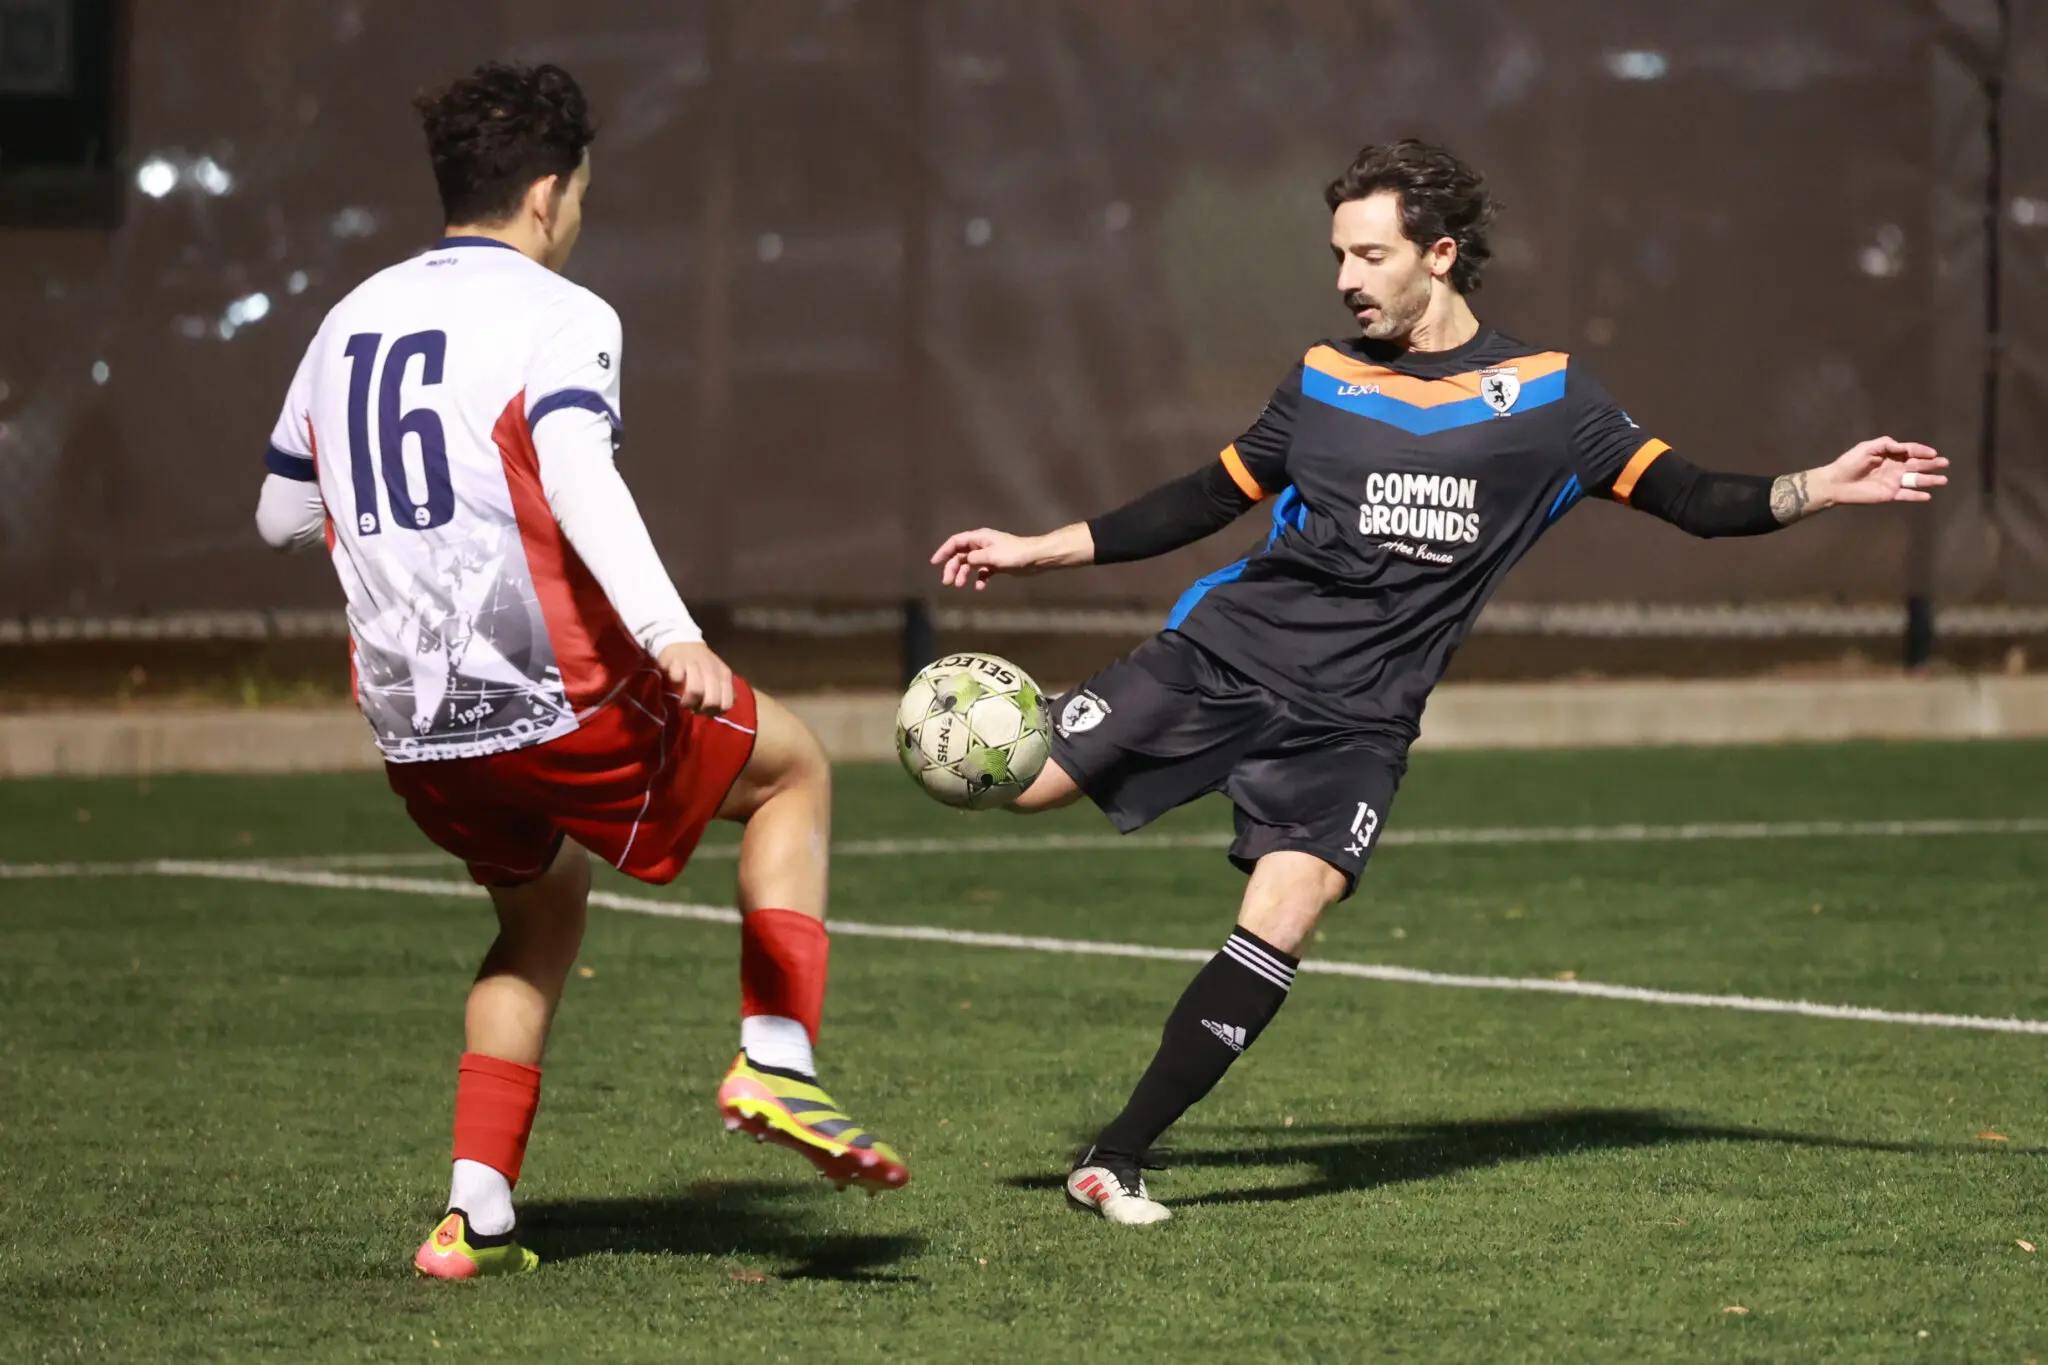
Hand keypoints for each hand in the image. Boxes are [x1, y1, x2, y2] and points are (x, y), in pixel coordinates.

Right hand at [656, 640, 733, 713]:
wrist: (682, 642)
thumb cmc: (701, 663)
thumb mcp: (718, 675)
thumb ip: (724, 691)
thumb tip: (723, 708)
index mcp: (724, 675)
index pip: (726, 704)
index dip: (715, 712)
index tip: (706, 710)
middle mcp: (712, 670)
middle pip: (712, 700)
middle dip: (701, 710)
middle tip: (693, 707)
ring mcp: (694, 665)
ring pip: (696, 691)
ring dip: (688, 702)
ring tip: (683, 701)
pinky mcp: (677, 662)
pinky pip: (678, 678)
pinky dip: (676, 684)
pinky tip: (677, 684)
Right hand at [930, 525, 1088, 590]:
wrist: (1035, 559)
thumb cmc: (1014, 554)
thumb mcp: (991, 556)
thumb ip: (974, 558)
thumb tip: (964, 560)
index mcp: (979, 538)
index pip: (956, 542)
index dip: (943, 551)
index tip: (935, 563)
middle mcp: (982, 545)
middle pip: (961, 555)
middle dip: (952, 567)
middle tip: (948, 582)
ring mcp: (989, 555)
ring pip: (970, 564)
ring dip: (963, 574)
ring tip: (961, 586)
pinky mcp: (996, 564)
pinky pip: (982, 572)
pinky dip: (979, 579)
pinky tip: (979, 587)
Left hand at [1803, 437, 1947, 514]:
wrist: (1836, 482)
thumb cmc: (1850, 463)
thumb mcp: (1867, 447)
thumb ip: (1887, 444)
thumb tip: (1904, 447)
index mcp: (1890, 455)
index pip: (1910, 451)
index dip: (1922, 451)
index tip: (1933, 452)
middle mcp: (1895, 468)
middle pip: (1917, 465)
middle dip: (1931, 464)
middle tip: (1945, 463)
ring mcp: (1893, 482)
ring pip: (1916, 480)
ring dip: (1930, 480)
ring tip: (1944, 480)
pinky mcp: (1889, 495)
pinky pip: (1906, 495)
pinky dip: (1916, 496)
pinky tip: (1928, 496)